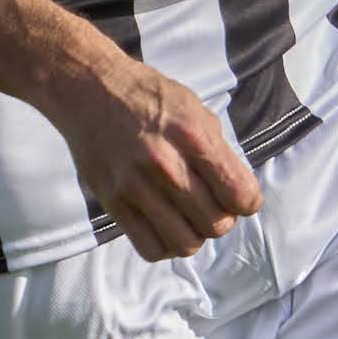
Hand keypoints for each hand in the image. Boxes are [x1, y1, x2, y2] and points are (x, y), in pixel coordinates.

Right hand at [43, 49, 260, 261]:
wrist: (90, 90)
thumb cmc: (148, 97)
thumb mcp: (195, 109)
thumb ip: (217, 150)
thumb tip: (236, 191)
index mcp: (193, 137)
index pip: (240, 195)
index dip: (247, 202)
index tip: (238, 197)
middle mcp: (166, 165)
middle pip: (216, 225)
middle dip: (222, 219)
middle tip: (210, 204)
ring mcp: (136, 187)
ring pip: (186, 243)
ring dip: (194, 235)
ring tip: (187, 217)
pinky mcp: (113, 203)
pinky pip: (151, 248)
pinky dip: (165, 245)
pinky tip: (165, 226)